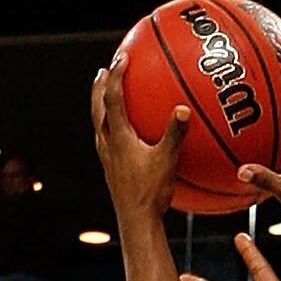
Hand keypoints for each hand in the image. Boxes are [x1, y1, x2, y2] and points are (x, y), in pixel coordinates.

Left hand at [91, 58, 188, 221]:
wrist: (135, 222)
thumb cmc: (151, 194)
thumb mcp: (167, 162)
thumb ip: (174, 134)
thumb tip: (183, 109)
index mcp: (118, 137)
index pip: (113, 98)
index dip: (117, 75)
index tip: (122, 57)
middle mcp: (108, 144)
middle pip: (98, 107)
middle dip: (100, 87)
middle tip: (103, 71)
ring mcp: (107, 158)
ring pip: (99, 124)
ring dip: (101, 106)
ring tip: (105, 96)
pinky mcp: (110, 170)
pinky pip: (106, 141)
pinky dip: (110, 129)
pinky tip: (120, 134)